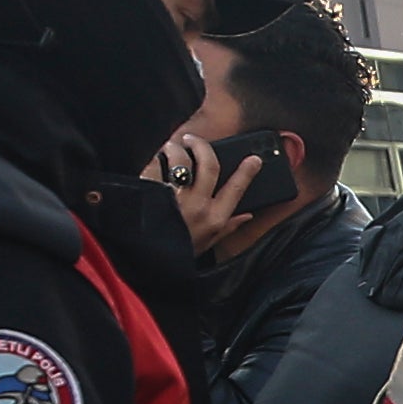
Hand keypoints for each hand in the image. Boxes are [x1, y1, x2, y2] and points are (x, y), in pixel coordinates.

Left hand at [155, 132, 266, 260]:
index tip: (253, 159)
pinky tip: (156, 162)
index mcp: (215, 219)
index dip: (247, 171)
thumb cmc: (179, 253)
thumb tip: (247, 215)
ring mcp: (175, 199)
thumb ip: (228, 227)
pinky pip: (156, 167)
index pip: (236, 189)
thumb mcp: (208, 244)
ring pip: (181, 161)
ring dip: (177, 149)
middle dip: (203, 146)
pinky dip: (156, 161)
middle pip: (209, 164)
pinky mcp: (153, 193)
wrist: (148, 262)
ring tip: (173, 148)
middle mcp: (198, 206)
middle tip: (194, 141)